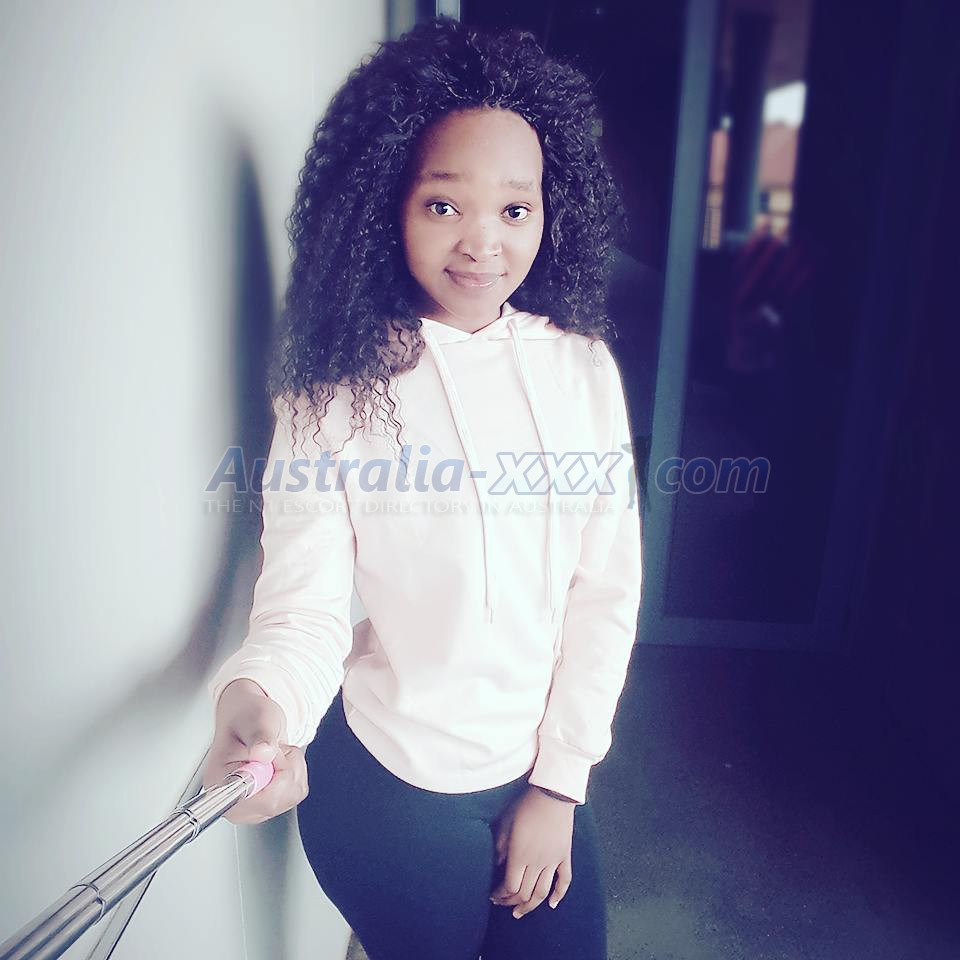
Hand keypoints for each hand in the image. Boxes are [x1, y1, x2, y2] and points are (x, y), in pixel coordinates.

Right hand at [202, 678, 308, 824]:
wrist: (250, 718)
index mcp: (220, 782)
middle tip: (273, 750)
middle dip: (285, 770)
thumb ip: (260, 736)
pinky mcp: (266, 804)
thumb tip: (263, 753)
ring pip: (289, 798)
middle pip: (275, 803)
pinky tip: (279, 761)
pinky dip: (296, 774)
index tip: (270, 756)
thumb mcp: (256, 720)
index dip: (273, 779)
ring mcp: (250, 806)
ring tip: (275, 753)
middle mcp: (232, 800)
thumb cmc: (246, 717)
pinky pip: (295, 795)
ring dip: (292, 769)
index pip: (254, 802)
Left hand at [489, 786, 574, 917]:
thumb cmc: (526, 805)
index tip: (493, 895)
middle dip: (511, 902)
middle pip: (525, 894)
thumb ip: (500, 846)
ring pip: (542, 893)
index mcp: (520, 855)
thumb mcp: (506, 822)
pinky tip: (552, 904)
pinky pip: (564, 880)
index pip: (510, 887)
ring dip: (531, 905)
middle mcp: (537, 862)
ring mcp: (553, 861)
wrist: (553, 793)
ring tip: (521, 911)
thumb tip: (496, 864)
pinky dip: (559, 895)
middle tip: (503, 903)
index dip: (501, 895)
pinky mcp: (564, 856)